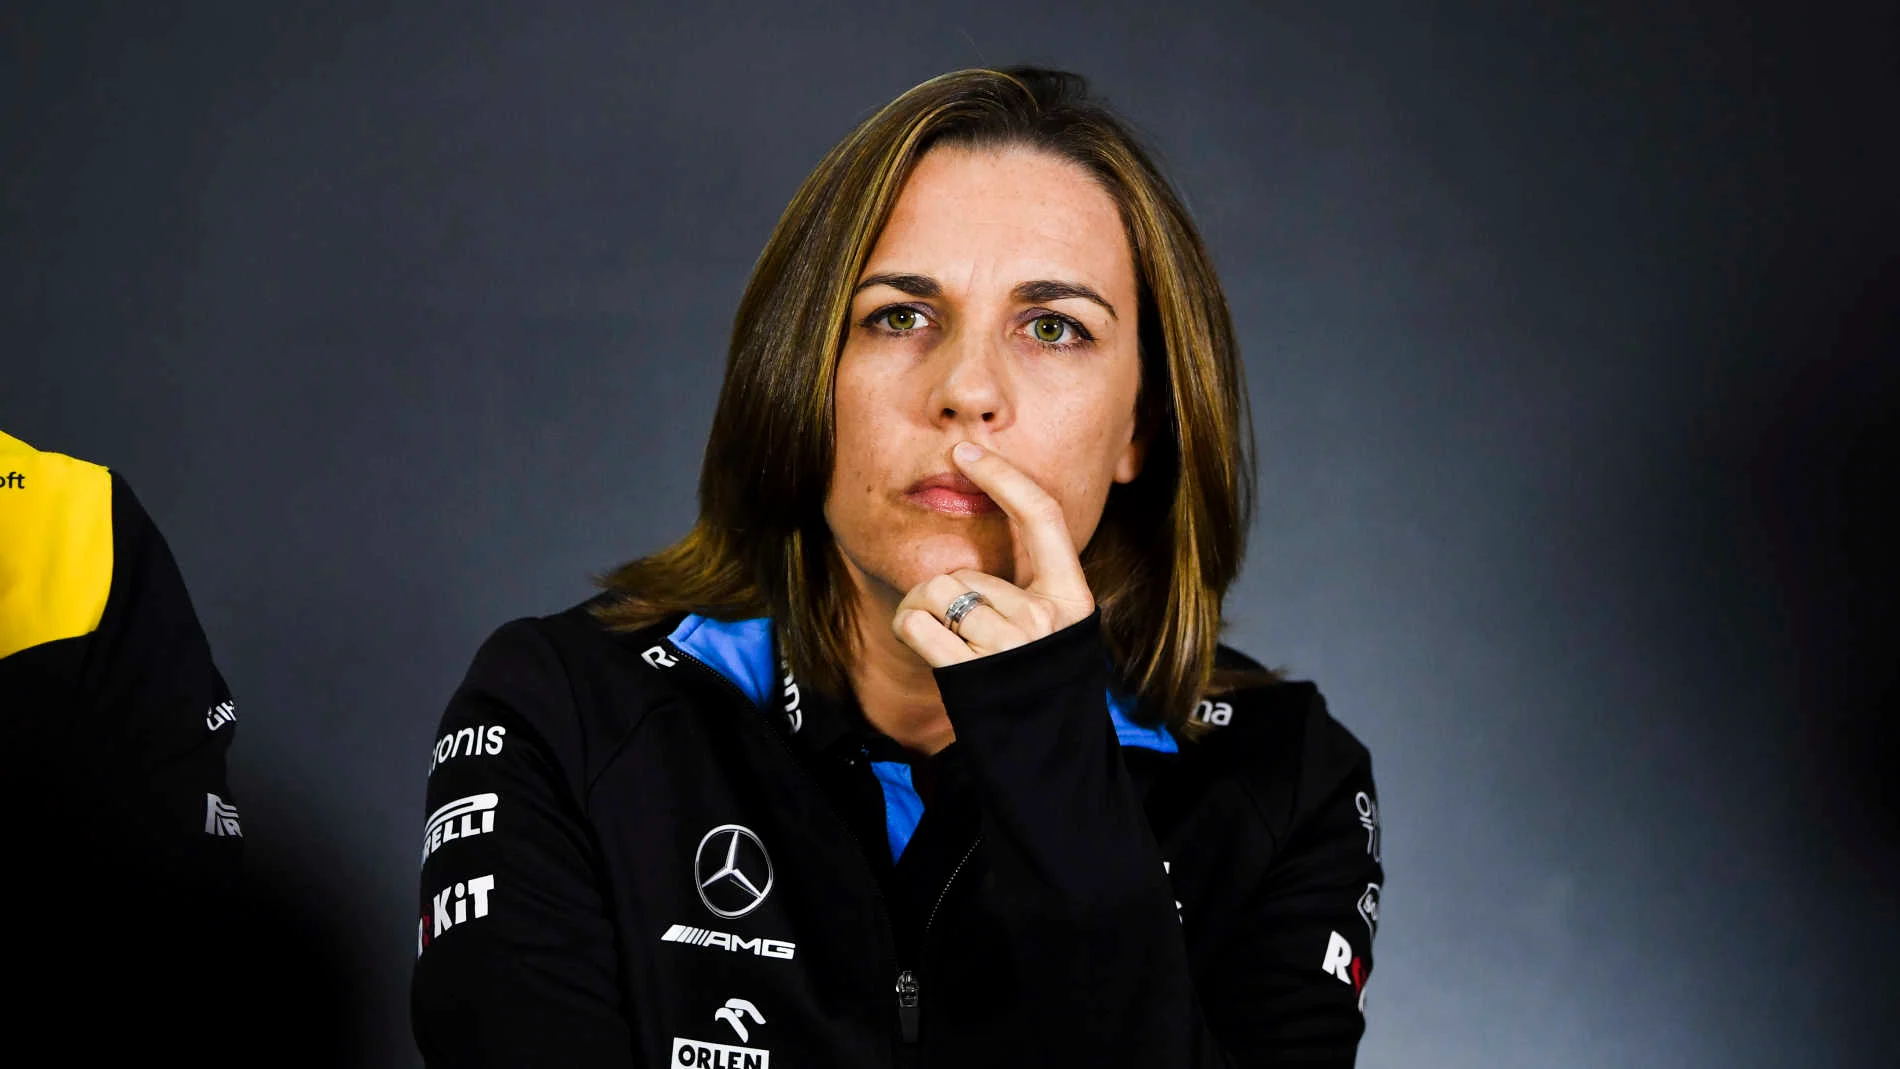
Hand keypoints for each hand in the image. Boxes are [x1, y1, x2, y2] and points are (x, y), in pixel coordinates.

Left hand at [893, 441, 1095, 666]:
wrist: (1045, 751)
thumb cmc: (1039, 679)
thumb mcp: (1056, 624)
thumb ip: (1033, 580)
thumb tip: (985, 512)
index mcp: (1071, 595)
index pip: (1042, 515)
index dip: (1004, 476)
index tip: (965, 451)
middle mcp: (1045, 616)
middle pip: (967, 570)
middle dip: (948, 593)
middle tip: (961, 630)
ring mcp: (1010, 645)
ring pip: (938, 592)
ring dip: (923, 610)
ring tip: (947, 641)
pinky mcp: (972, 671)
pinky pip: (916, 622)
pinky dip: (907, 626)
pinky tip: (924, 644)